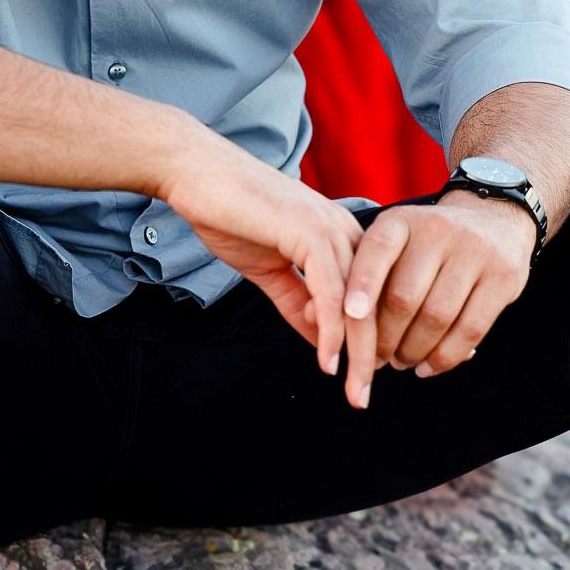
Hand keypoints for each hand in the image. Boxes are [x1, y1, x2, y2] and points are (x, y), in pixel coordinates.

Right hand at [158, 134, 365, 380]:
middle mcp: (345, 230)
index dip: (369, 338)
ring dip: (359, 352)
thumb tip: (322, 343)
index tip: (362, 377)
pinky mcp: (310, 232)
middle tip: (363, 395)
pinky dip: (332, 331)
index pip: (368, 296)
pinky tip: (329, 360)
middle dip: (372, 354)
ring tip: (355, 390)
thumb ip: (297, 303)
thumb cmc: (228, 213)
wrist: (196, 174)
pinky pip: (331, 293)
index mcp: (339, 235)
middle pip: (373, 302)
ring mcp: (330, 229)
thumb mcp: (269, 270)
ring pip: (358, 302)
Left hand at [336, 193, 535, 408]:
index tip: (349, 315)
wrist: (493, 216)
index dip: (362, 285)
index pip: (376, 251)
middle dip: (384, 337)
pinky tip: (428, 367)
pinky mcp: (503, 278)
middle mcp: (438, 231)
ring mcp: (475, 253)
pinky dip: (446, 357)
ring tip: (401, 362)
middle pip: (404, 297)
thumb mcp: (394, 241)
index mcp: (402, 221)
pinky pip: (471, 329)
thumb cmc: (426, 242)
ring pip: (436, 317)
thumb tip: (315, 316)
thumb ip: (359, 273)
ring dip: (413, 351)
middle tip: (374, 359)